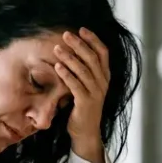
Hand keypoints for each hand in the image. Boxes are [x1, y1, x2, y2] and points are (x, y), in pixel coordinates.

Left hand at [53, 28, 108, 162]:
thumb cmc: (82, 107)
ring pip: (84, 70)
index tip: (81, 29)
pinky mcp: (86, 103)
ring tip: (57, 48)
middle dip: (79, 44)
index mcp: (104, 77)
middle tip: (66, 34)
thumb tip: (71, 51)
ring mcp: (96, 93)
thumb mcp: (86, 86)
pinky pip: (76, 85)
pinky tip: (57, 67)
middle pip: (93, 58)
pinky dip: (67, 75)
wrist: (86, 132)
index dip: (93, 40)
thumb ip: (83, 71)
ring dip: (70, 58)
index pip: (103, 53)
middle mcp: (103, 83)